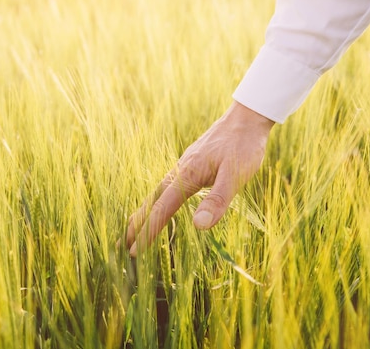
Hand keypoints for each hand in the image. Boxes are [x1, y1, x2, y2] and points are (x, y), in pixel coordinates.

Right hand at [123, 101, 273, 256]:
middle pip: (151, 200)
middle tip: (122, 246)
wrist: (247, 117)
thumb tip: (199, 226)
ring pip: (157, 192)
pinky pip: (167, 186)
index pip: (161, 208)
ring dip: (144, 212)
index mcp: (187, 174)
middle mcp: (180, 170)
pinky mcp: (191, 163)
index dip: (148, 231)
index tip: (134, 252)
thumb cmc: (244, 146)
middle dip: (136, 223)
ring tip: (133, 229)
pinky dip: (158, 200)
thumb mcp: (236, 175)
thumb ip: (217, 200)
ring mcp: (184, 166)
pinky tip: (161, 204)